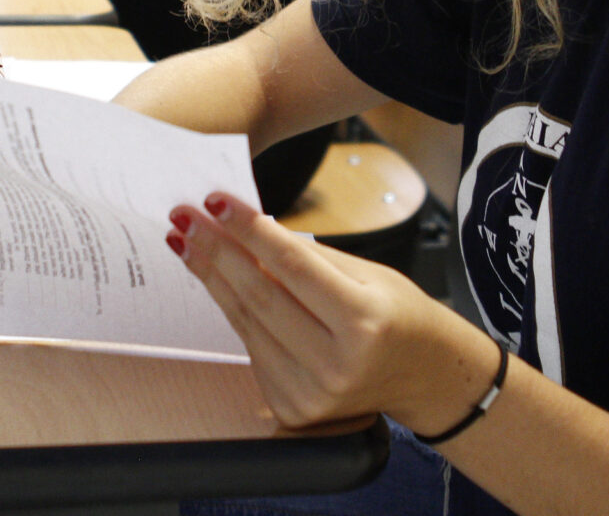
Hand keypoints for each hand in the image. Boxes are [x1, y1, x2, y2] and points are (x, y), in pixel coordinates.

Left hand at [166, 191, 502, 434]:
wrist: (424, 375)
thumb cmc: (398, 315)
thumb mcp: (370, 275)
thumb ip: (311, 258)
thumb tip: (248, 230)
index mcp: (364, 322)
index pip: (294, 267)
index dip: (250, 232)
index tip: (215, 202)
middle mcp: (337, 364)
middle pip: (260, 296)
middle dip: (216, 251)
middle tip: (184, 218)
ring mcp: (312, 392)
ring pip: (247, 322)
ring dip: (212, 278)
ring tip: (188, 243)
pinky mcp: (292, 407)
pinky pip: (252, 347)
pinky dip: (234, 309)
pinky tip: (217, 281)